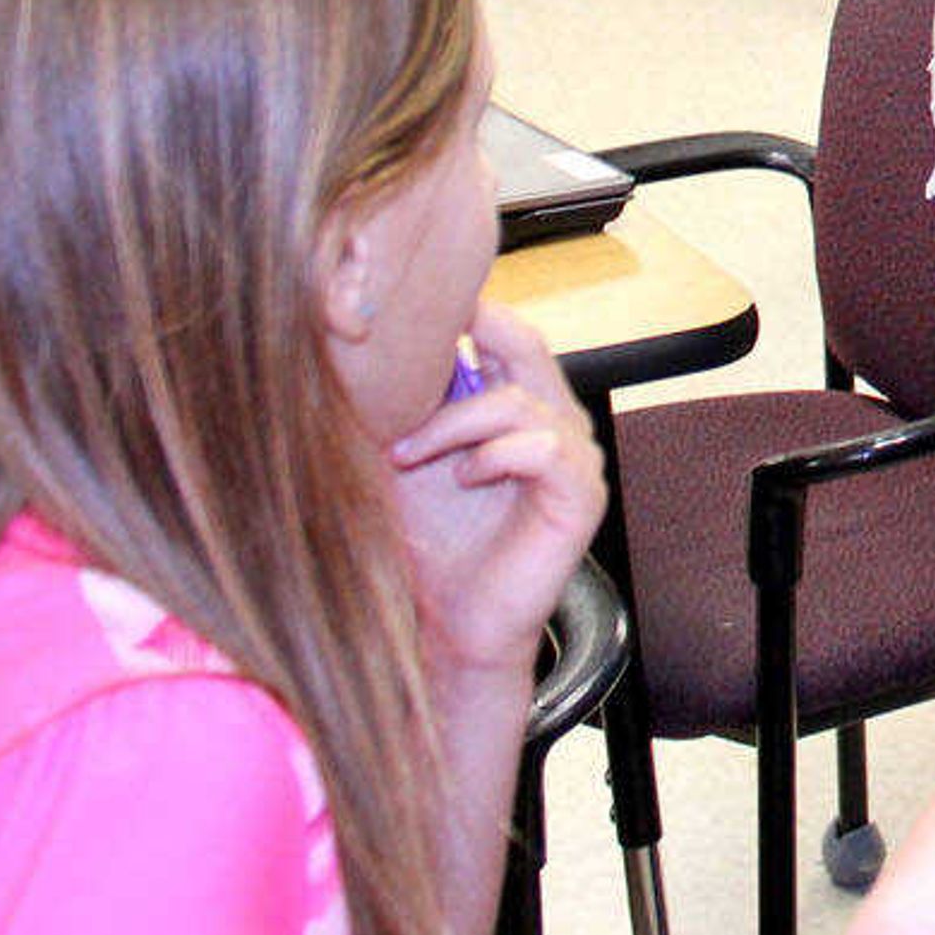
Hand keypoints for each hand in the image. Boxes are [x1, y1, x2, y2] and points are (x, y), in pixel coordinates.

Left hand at [385, 301, 603, 678]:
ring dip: (455, 422)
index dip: (466, 310)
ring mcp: (574, 457)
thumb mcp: (403, 460)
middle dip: (464, 341)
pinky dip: (496, 456)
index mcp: (518, 403)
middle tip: (403, 352)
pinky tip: (465, 478)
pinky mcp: (581, 496)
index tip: (405, 308)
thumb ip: (399, 406)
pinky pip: (546, 449)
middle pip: (523, 343)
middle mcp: (554, 420)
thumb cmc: (429, 545)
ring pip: (521, 400)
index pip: (506, 332)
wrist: (450, 627)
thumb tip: (354, 346)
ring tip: (410, 454)